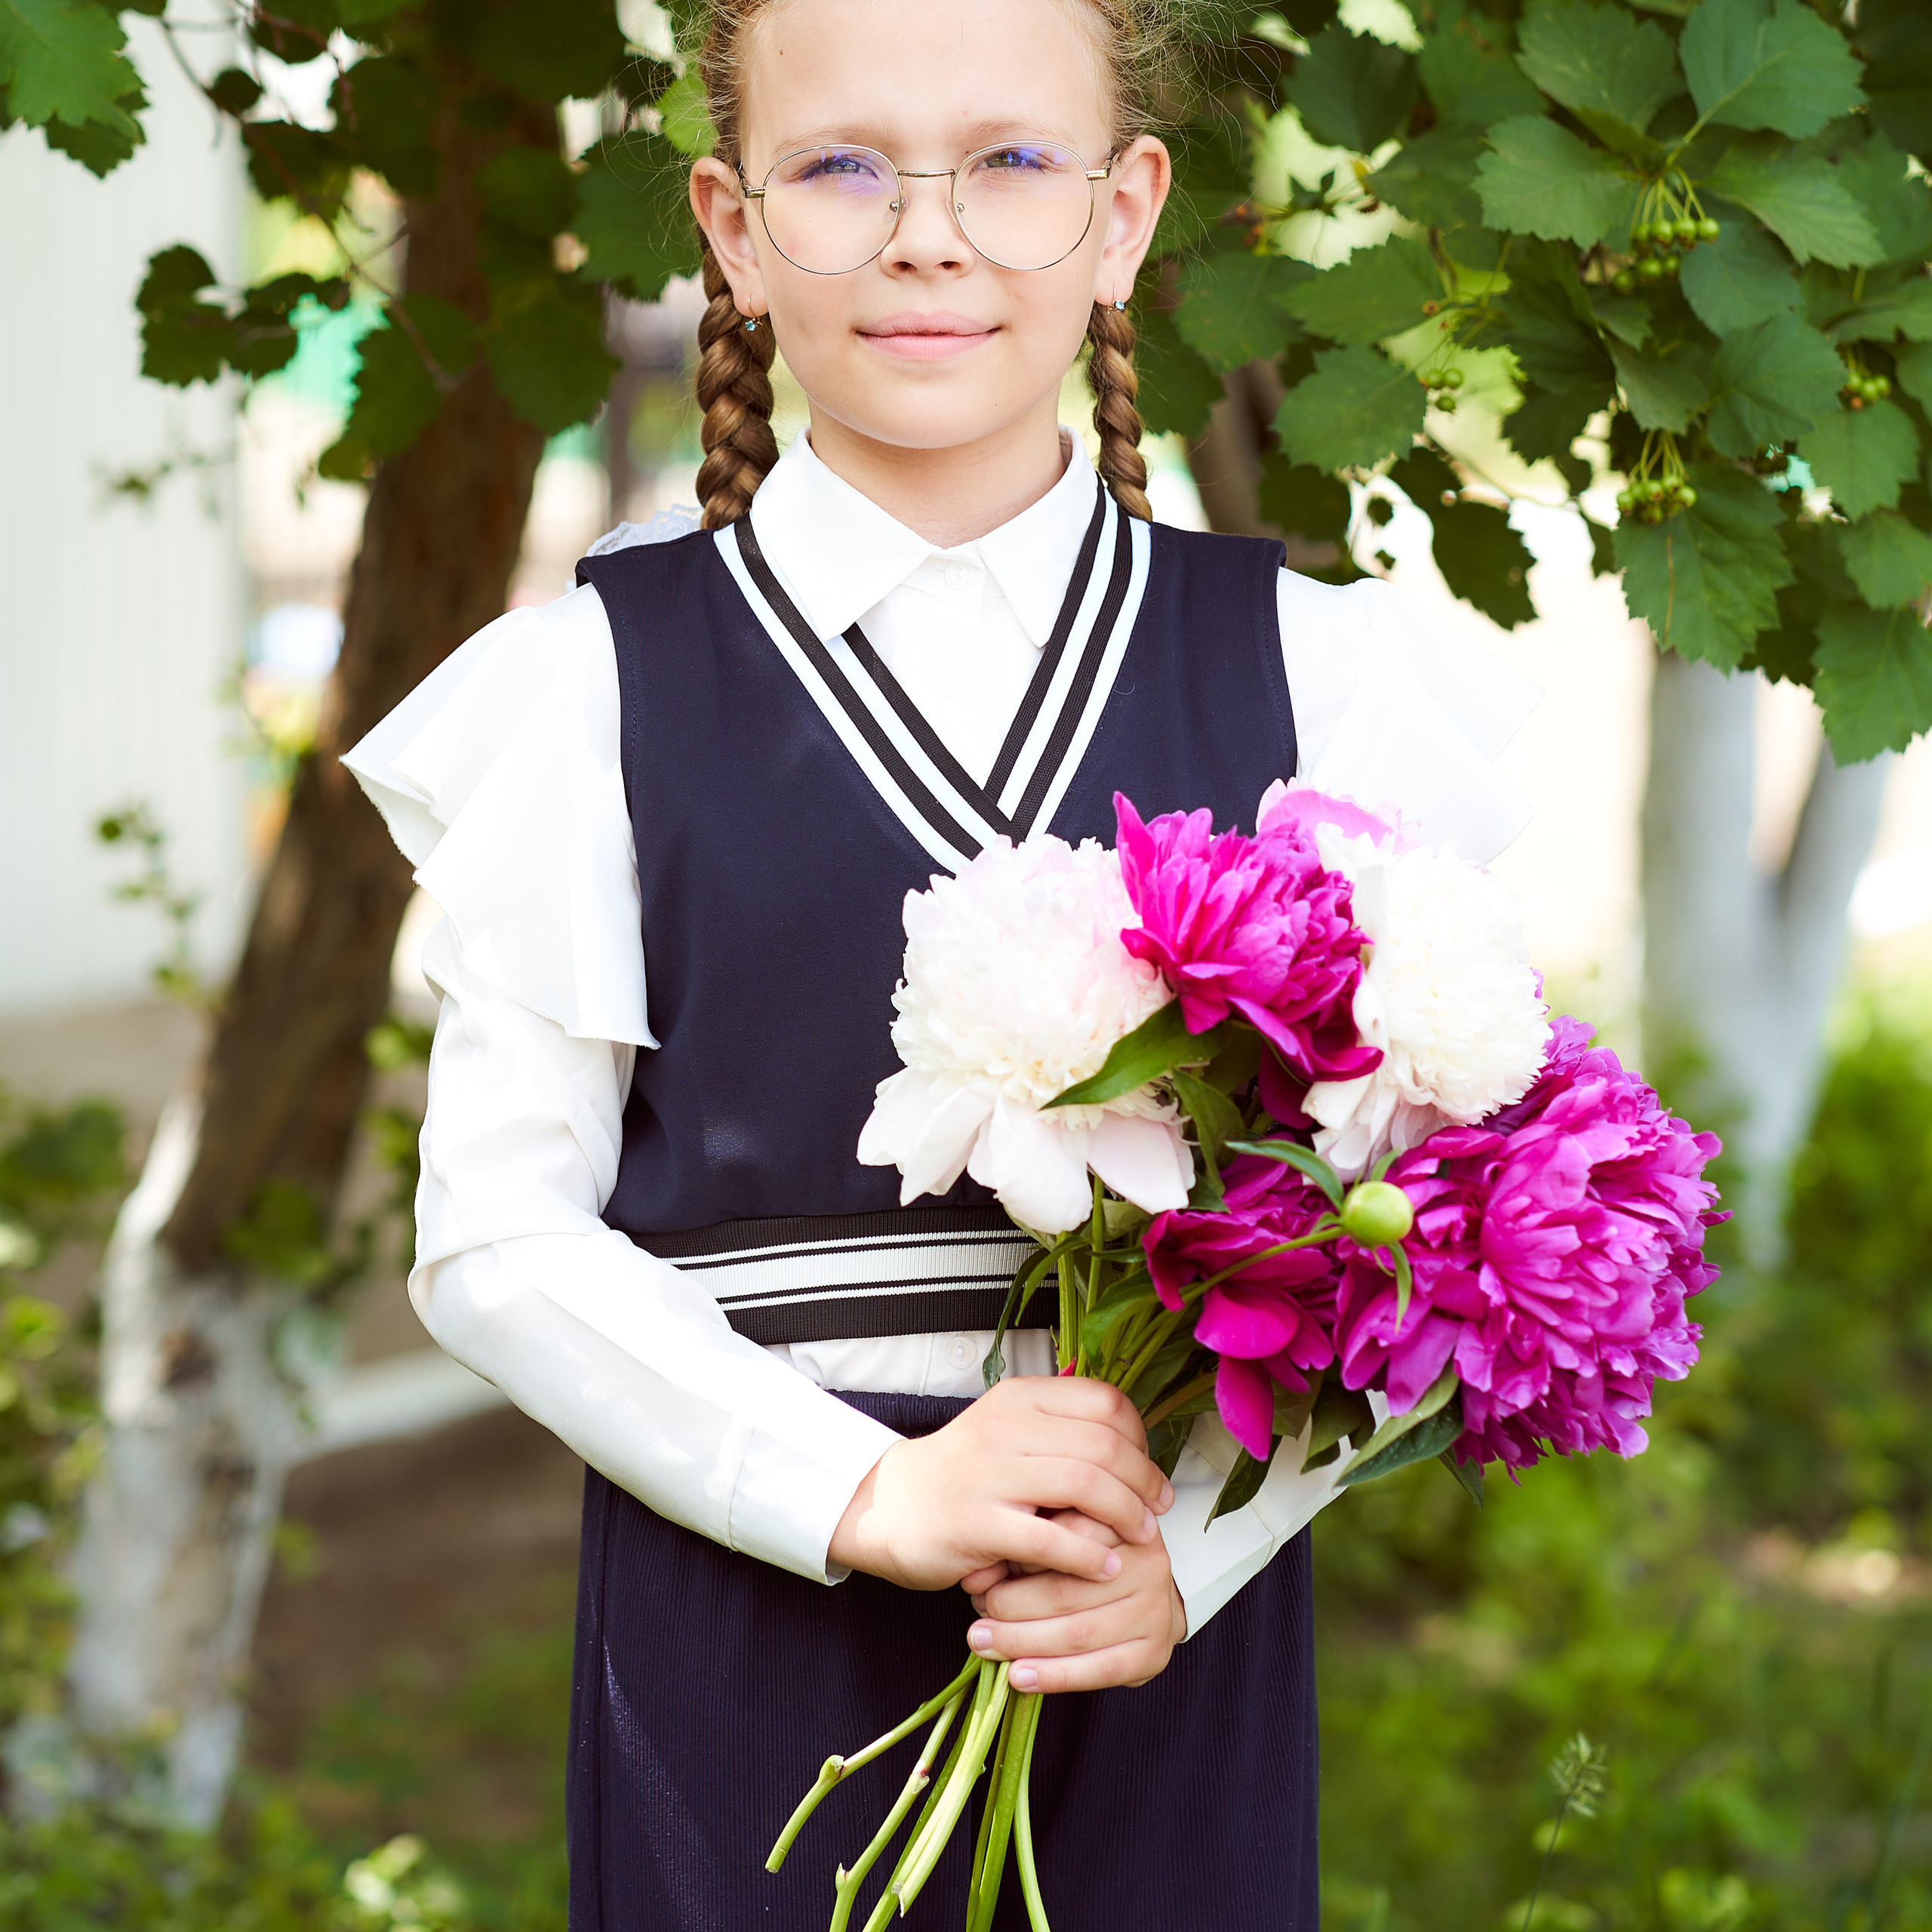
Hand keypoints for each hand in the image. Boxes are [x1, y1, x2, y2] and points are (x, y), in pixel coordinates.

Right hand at [828, 1376, 1173, 1592]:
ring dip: (1125, 1515)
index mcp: (1020, 1397)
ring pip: (1084, 1483)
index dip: (1140, 1439)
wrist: (888, 1506)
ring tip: (1141, 1536)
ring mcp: (988, 1474)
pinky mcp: (975, 1524)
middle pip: (1103, 1443)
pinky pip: (1049, 1540)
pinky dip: (1088, 1556)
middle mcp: (1005, 1426)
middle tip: (1157, 1508)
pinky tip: (1104, 1566)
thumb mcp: (1009, 1430)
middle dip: (1144, 1480)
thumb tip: (1137, 1447)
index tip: (1146, 1470)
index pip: (1105, 1402)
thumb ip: (1061, 1429)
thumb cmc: (964, 1473)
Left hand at [964, 1508, 1186, 1692]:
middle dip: (1012, 1604)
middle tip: (977, 1608)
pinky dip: (1054, 1676)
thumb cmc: (1090, 1563)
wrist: (1146, 1598)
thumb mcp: (1067, 1534)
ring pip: (1078, 1632)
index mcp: (1125, 1521)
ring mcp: (1156, 1610)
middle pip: (1067, 1589)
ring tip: (983, 1642)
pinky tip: (1018, 1676)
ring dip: (1023, 1642)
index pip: (1067, 1535)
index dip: (1019, 1555)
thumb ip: (1031, 1540)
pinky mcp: (1155, 1653)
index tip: (980, 1571)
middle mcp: (1148, 1563)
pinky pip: (1099, 1670)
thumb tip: (975, 1573)